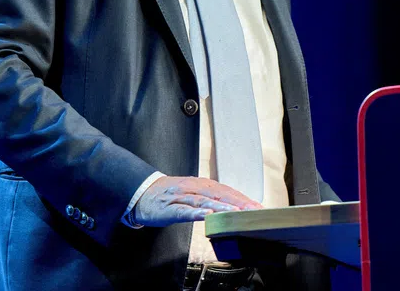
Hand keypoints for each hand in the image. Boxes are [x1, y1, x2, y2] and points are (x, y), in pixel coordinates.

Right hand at [131, 176, 261, 227]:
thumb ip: (210, 198)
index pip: (226, 190)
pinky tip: (207, 216)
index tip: (258, 207)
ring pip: (205, 201)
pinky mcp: (170, 208)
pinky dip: (196, 213)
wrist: (142, 193)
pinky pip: (184, 210)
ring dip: (222, 207)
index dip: (242, 198)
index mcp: (201, 184)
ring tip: (237, 213)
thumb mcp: (192, 193)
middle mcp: (194, 187)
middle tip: (254, 211)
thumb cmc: (169, 195)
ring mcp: (182, 197)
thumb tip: (231, 206)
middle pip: (219, 194)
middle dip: (238, 202)